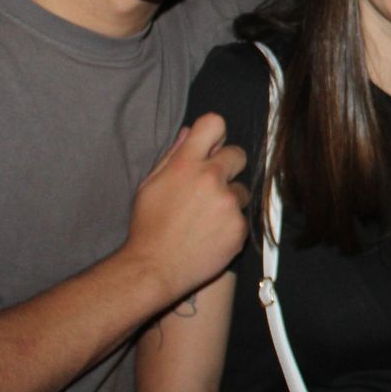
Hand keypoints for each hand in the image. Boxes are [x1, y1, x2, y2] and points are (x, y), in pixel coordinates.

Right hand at [124, 114, 249, 300]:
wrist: (154, 268)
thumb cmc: (148, 226)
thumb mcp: (150, 184)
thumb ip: (173, 155)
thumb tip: (189, 131)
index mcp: (186, 164)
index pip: (214, 123)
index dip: (215, 133)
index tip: (212, 147)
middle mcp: (211, 179)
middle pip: (238, 154)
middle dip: (227, 167)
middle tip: (211, 186)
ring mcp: (228, 203)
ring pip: (242, 190)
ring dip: (230, 199)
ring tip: (206, 218)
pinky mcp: (239, 227)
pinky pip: (243, 217)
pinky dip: (231, 224)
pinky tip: (211, 234)